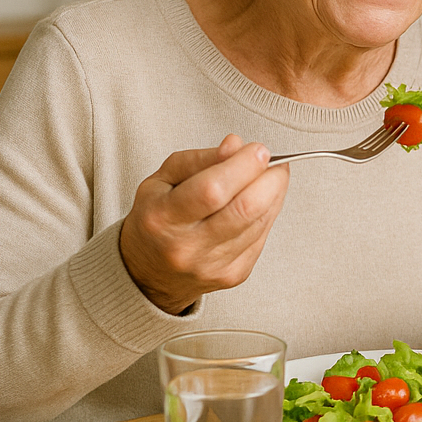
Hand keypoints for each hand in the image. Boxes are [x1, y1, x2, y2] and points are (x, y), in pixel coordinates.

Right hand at [119, 134, 289, 314]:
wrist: (147, 274)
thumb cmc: (155, 221)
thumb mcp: (161, 181)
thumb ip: (198, 160)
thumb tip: (235, 145)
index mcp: (163, 218)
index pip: (212, 190)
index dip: (244, 166)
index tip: (258, 150)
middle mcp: (187, 247)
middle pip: (245, 208)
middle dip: (271, 178)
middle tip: (273, 163)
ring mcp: (213, 265)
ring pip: (260, 221)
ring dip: (273, 193)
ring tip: (267, 178)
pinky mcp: (233, 275)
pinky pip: (263, 237)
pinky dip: (268, 213)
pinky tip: (259, 203)